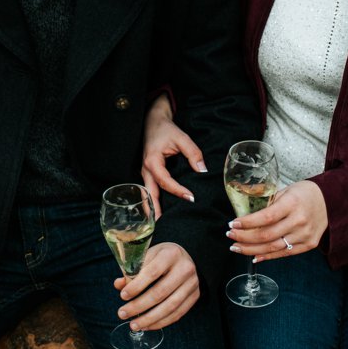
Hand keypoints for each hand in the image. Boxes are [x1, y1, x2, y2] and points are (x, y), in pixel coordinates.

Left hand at [111, 242, 200, 331]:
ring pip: (169, 307)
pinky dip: (161, 322)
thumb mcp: (147, 256)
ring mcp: (192, 284)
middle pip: (160, 292)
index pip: (152, 272)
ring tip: (133, 325)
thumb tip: (119, 285)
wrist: (184, 258)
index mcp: (171, 254)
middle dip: (139, 306)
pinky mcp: (195, 296)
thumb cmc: (162, 257)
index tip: (123, 296)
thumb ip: (133, 271)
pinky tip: (147, 325)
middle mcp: (185, 268)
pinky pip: (177, 314)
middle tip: (122, 314)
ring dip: (149, 319)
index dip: (136, 286)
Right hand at [141, 94, 206, 216]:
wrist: (153, 121)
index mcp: (152, 161)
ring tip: (160, 225)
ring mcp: (145, 172)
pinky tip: (159, 212)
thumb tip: (202, 170)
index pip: (165, 181)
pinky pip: (150, 190)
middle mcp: (146, 169)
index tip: (190, 198)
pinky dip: (153, 202)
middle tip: (162, 226)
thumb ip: (193, 153)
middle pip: (149, 194)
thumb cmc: (166, 130)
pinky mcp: (148, 173)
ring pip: (148, 194)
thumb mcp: (181, 138)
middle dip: (155, 210)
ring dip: (153, 209)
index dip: (177, 191)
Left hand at [226, 180, 327, 262]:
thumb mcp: (286, 190)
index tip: (232, 224)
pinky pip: (285, 254)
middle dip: (244, 238)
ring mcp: (305, 235)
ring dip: (251, 250)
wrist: (331, 201)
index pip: (266, 217)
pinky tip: (254, 256)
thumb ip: (269, 203)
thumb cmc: (305, 193)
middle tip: (230, 237)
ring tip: (237, 248)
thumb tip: (247, 215)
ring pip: (273, 247)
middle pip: (267, 235)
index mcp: (292, 203)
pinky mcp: (309, 245)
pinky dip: (268, 256)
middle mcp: (299, 220)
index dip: (247, 223)